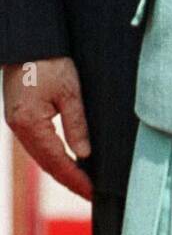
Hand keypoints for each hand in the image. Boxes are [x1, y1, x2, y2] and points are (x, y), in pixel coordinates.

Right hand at [2, 58, 92, 200]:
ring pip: (41, 156)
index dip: (76, 179)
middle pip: (46, 164)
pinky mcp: (20, 117)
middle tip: (91, 194)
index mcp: (30, 124)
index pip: (56, 161)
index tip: (92, 193)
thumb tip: (84, 154)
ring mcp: (17, 124)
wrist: (27, 40)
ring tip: (83, 182)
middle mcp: (19, 129)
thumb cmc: (49, 60)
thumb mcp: (69, 90)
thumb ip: (76, 124)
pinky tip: (67, 160)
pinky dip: (53, 156)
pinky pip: (37, 144)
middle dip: (70, 180)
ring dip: (61, 170)